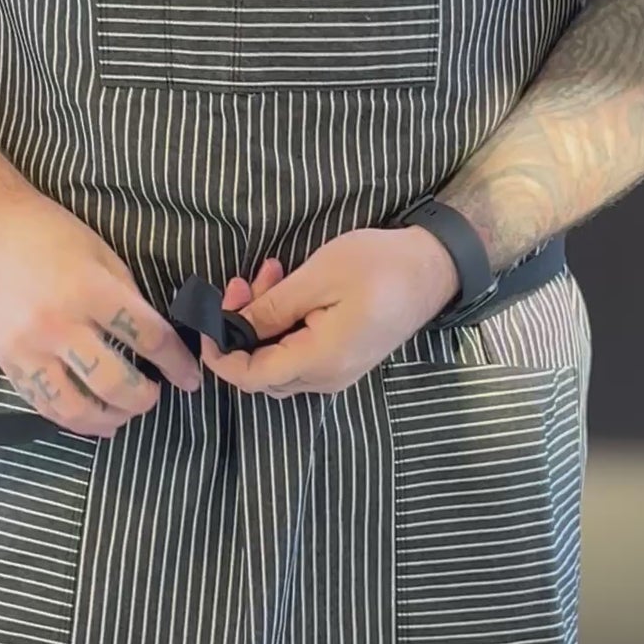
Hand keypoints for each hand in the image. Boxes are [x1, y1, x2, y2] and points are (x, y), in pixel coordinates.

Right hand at [0, 191, 210, 440]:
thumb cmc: (49, 234)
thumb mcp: (102, 255)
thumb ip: (128, 299)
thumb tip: (154, 342)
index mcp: (90, 290)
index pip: (147, 338)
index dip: (176, 363)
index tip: (190, 377)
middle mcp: (58, 325)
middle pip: (114, 383)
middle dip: (144, 399)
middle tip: (153, 395)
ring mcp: (29, 348)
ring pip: (75, 408)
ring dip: (108, 420)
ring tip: (121, 413)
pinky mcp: (7, 362)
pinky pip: (43, 404)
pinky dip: (71, 420)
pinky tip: (90, 417)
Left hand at [199, 226, 458, 397]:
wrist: (435, 268)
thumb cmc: (381, 266)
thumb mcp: (318, 278)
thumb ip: (271, 308)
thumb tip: (229, 328)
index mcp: (320, 360)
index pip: (250, 377)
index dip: (219, 354)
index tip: (208, 317)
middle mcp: (326, 378)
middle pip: (261, 370)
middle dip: (241, 327)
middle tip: (243, 280)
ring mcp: (337, 372)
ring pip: (277, 359)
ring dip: (262, 320)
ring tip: (268, 273)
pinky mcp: (343, 359)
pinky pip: (298, 352)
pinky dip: (282, 324)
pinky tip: (286, 287)